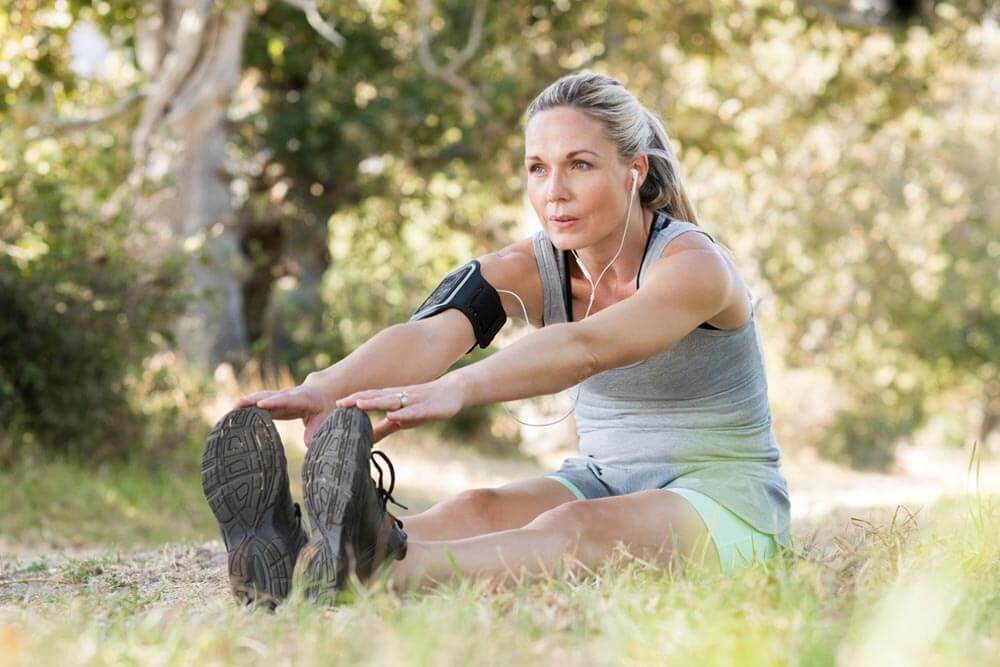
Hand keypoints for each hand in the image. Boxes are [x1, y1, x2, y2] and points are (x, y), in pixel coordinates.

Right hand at [236, 385, 330, 444]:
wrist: (322, 391)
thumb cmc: (324, 407)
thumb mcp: (324, 419)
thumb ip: (316, 432)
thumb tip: (308, 444)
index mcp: (302, 399)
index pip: (286, 400)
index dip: (273, 402)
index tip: (261, 405)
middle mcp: (288, 395)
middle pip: (270, 396)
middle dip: (254, 400)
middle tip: (238, 403)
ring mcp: (280, 397)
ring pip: (262, 398)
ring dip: (248, 402)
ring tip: (232, 408)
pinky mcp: (274, 401)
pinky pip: (260, 403)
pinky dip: (249, 406)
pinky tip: (236, 412)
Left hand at [336, 376, 465, 442]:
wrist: (452, 391)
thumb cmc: (424, 405)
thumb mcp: (402, 419)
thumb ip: (384, 428)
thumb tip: (366, 440)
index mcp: (392, 399)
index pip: (369, 399)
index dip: (353, 402)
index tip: (334, 407)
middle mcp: (400, 397)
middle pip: (376, 397)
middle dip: (358, 400)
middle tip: (339, 403)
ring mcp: (413, 401)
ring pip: (391, 401)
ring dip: (375, 402)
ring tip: (359, 404)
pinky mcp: (427, 408)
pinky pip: (413, 411)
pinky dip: (403, 413)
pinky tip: (393, 415)